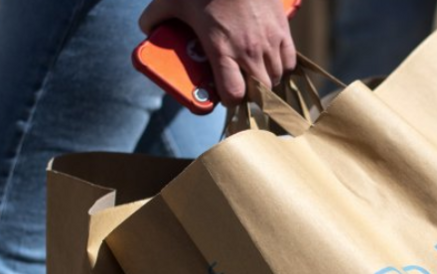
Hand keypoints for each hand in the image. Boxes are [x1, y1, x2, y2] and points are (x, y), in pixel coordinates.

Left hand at [140, 0, 296, 105]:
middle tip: (241, 88)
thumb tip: (146, 29)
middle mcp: (248, 51)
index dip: (229, 100)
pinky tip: (273, 64)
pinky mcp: (282, 30)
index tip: (224, 96)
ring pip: (275, 78)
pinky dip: (282, 67)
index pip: (234, 94)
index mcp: (222, 49)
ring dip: (266, 82)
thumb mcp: (173, 0)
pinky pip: (290, 61)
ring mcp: (269, 41)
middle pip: (259, 91)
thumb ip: (155, 17)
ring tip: (255, 76)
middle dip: (250, 95)